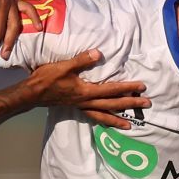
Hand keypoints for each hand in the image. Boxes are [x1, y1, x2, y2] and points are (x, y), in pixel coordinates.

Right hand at [23, 50, 148, 125]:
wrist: (31, 93)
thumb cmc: (46, 78)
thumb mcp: (64, 66)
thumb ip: (82, 60)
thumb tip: (99, 54)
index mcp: (86, 91)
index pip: (112, 90)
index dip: (127, 88)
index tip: (142, 88)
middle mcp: (86, 101)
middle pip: (113, 104)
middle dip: (130, 104)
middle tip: (147, 105)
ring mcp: (81, 106)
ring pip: (103, 114)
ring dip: (117, 118)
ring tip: (129, 125)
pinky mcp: (76, 107)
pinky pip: (93, 116)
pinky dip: (102, 120)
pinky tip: (107, 122)